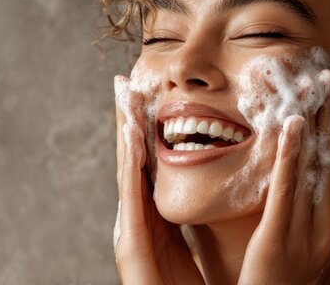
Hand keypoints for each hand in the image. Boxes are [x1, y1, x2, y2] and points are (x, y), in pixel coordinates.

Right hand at [113, 75, 204, 284]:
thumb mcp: (185, 245)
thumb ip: (186, 220)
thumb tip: (206, 195)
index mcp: (150, 218)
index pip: (146, 165)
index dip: (143, 130)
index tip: (144, 96)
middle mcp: (135, 218)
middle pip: (131, 160)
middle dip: (126, 121)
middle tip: (124, 82)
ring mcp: (128, 228)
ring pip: (127, 168)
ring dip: (123, 131)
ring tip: (124, 97)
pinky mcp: (130, 241)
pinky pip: (131, 193)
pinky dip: (130, 161)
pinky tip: (132, 135)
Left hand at [238, 71, 329, 284]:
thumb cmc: (290, 281)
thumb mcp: (324, 249)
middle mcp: (322, 224)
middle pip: (327, 160)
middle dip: (327, 116)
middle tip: (326, 74)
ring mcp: (302, 230)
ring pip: (310, 168)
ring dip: (311, 125)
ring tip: (312, 88)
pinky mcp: (277, 235)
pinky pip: (285, 190)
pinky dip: (289, 156)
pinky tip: (291, 126)